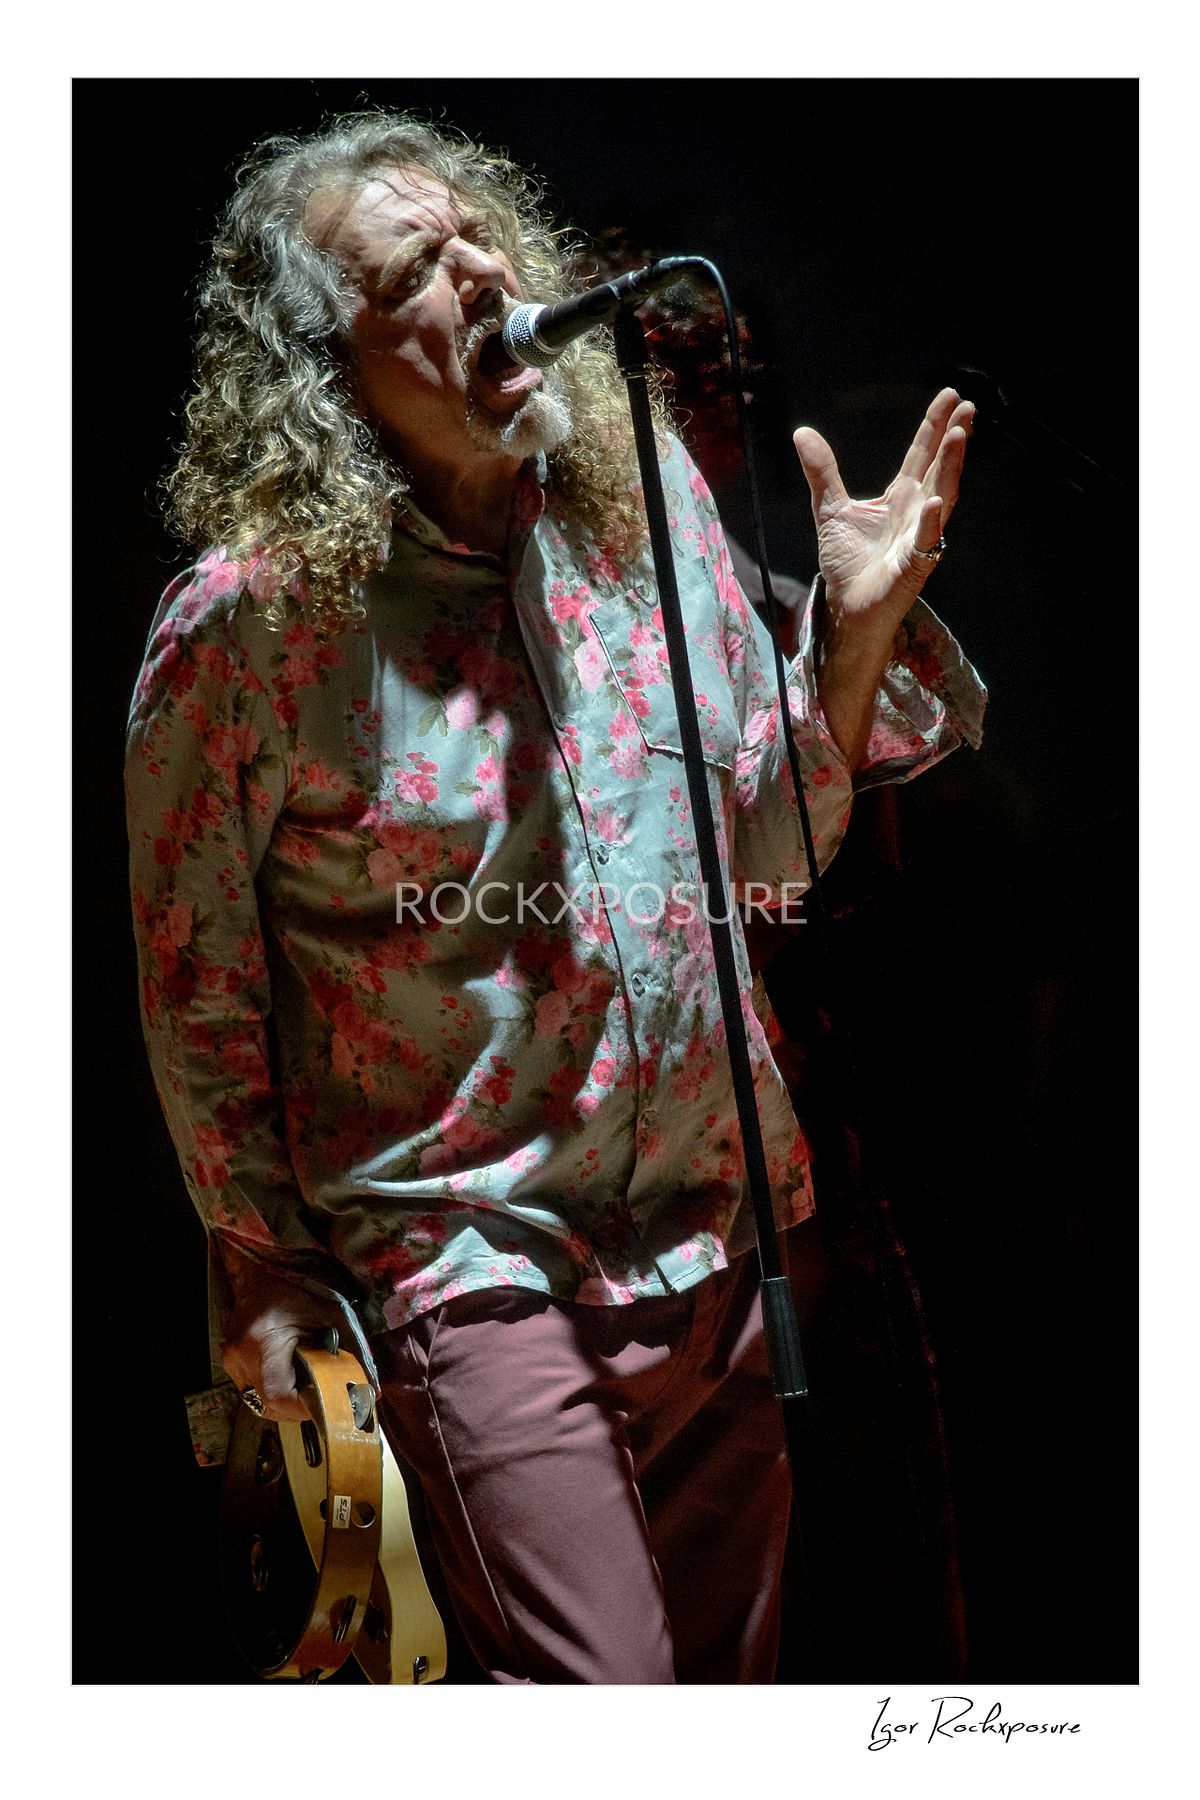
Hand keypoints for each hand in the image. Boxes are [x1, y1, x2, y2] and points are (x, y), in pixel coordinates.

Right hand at [220, 1267, 346, 1422]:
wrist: (265, 1269)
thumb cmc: (302, 1287)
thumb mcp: (333, 1316)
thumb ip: (353, 1353)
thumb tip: (373, 1391)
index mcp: (265, 1339)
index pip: (278, 1395)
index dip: (303, 1407)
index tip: (325, 1403)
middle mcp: (241, 1353)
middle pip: (267, 1404)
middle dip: (298, 1408)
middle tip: (320, 1396)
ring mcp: (231, 1358)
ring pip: (259, 1400)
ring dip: (285, 1401)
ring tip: (306, 1385)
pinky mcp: (229, 1359)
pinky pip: (252, 1388)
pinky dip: (274, 1389)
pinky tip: (290, 1375)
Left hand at [793, 387, 973, 647]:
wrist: (846, 607)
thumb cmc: (847, 563)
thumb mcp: (830, 509)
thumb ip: (822, 472)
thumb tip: (803, 433)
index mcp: (901, 497)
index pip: (921, 454)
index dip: (933, 425)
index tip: (950, 395)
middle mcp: (917, 512)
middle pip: (939, 468)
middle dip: (953, 438)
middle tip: (967, 406)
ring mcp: (920, 537)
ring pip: (942, 497)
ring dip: (951, 467)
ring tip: (958, 436)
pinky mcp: (914, 565)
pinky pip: (927, 541)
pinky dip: (931, 522)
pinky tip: (936, 501)